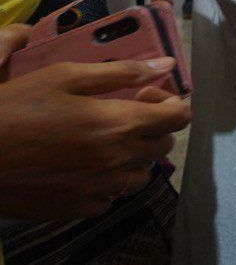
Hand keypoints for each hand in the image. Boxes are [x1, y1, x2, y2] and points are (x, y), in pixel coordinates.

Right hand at [0, 57, 191, 220]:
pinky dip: (107, 183)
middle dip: (152, 127)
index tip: (146, 95)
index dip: (170, 104)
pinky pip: (110, 199)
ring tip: (105, 141)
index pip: (178, 118)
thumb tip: (168, 66)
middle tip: (123, 113)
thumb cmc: (16, 108)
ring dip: (133, 157)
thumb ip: (122, 72)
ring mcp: (97, 190)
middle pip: (162, 145)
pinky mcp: (75, 210)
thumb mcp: (65, 77)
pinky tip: (85, 167)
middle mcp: (116, 161)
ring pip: (140, 176)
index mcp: (118, 124)